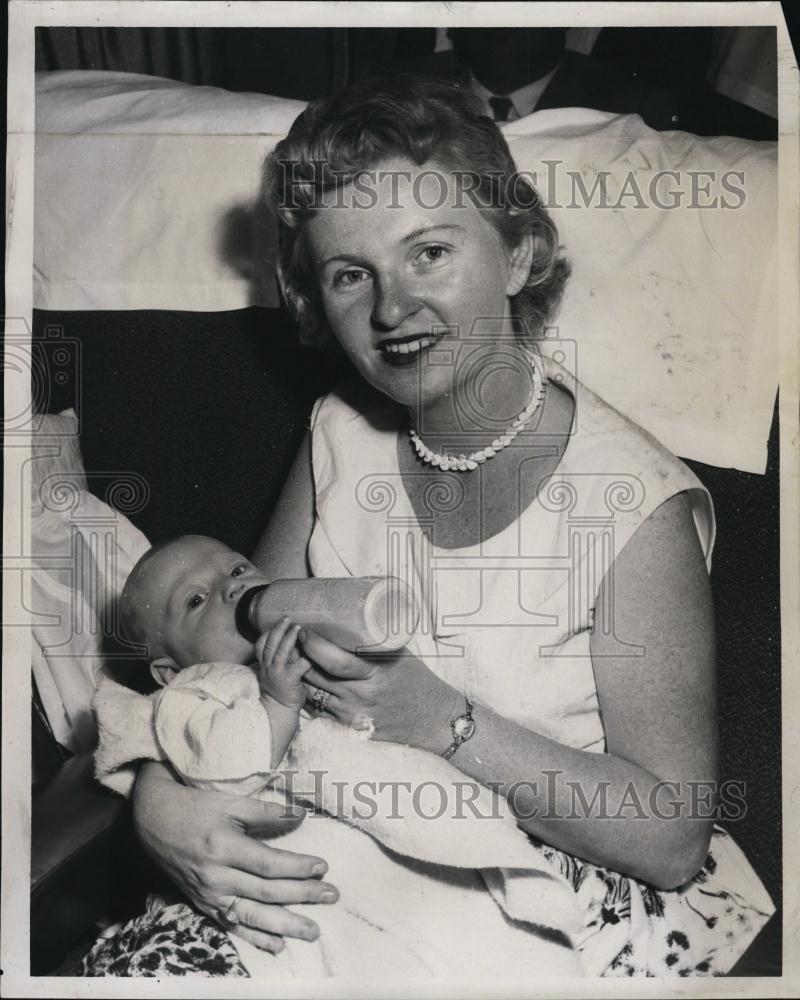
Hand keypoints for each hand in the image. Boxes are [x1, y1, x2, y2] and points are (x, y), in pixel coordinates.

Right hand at [133, 761, 337, 952]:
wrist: (153, 822)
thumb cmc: (195, 807)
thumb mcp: (229, 801)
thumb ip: (265, 812)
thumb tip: (302, 816)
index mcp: (224, 847)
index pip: (269, 864)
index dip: (298, 867)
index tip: (323, 867)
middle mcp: (216, 877)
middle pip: (266, 892)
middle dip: (302, 896)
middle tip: (332, 895)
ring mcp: (209, 895)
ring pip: (253, 915)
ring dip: (285, 925)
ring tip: (313, 931)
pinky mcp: (203, 905)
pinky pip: (233, 926)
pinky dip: (255, 938)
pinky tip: (278, 945)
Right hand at [256, 617, 310, 710]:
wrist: (279, 711)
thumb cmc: (280, 691)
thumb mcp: (274, 673)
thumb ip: (279, 659)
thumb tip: (292, 644)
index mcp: (264, 665)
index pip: (259, 645)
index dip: (266, 634)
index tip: (275, 625)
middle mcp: (268, 667)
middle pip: (269, 644)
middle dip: (278, 629)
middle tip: (287, 618)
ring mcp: (277, 673)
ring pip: (280, 651)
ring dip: (289, 638)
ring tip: (297, 628)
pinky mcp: (289, 680)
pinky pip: (298, 665)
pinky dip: (306, 657)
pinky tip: (312, 651)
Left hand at [298, 628, 463, 753]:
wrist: (434, 719)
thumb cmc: (418, 681)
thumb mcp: (399, 656)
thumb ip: (374, 643)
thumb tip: (350, 618)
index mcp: (374, 675)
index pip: (334, 661)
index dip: (314, 645)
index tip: (305, 630)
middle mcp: (359, 697)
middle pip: (315, 677)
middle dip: (299, 657)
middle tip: (292, 640)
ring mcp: (352, 715)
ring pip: (311, 694)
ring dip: (300, 675)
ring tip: (295, 657)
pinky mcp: (349, 727)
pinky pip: (319, 709)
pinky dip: (310, 694)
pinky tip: (307, 681)